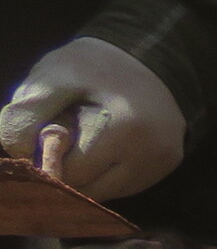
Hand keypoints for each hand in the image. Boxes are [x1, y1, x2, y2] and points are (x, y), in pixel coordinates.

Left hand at [0, 37, 186, 199]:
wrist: (149, 55)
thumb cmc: (95, 64)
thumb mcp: (54, 74)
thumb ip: (28, 112)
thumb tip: (16, 151)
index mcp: (125, 129)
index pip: (71, 173)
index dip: (47, 156)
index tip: (47, 132)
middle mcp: (151, 155)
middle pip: (88, 190)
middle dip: (66, 168)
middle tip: (66, 135)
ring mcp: (161, 164)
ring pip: (104, 193)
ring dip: (85, 174)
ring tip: (87, 140)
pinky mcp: (167, 166)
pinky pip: (123, 186)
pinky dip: (104, 173)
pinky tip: (104, 147)